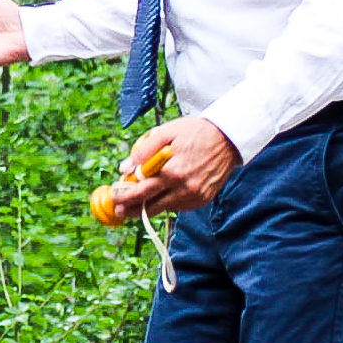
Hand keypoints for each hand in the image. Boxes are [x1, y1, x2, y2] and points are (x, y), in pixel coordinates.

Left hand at [111, 116, 239, 215]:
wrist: (229, 137)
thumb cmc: (195, 132)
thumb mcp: (165, 133)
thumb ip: (143, 152)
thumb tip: (124, 168)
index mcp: (172, 172)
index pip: (140, 192)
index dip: (123, 196)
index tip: (113, 197)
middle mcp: (184, 188)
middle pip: (150, 207)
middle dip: (131, 209)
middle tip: (118, 210)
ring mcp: (195, 196)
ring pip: (165, 209)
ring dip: (149, 207)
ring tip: (136, 203)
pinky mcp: (203, 199)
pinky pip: (179, 206)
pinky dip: (168, 202)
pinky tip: (162, 195)